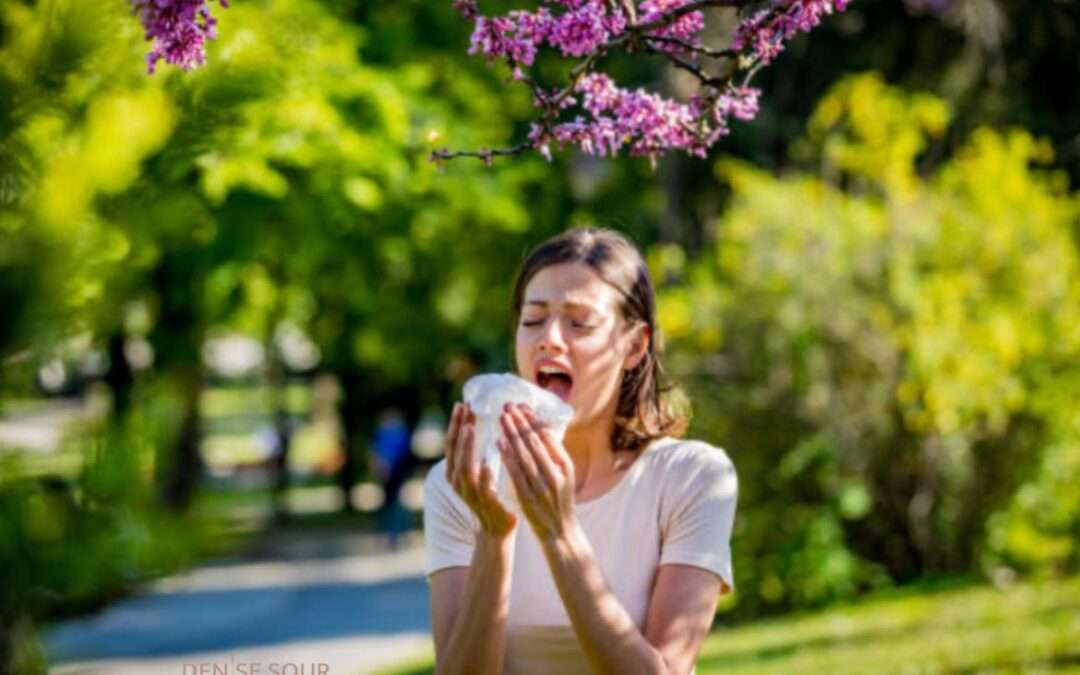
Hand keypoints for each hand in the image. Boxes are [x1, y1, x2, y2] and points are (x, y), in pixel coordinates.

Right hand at [446, 402, 517, 539]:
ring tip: (470, 429)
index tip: (462, 403)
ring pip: (464, 468)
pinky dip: (484, 476)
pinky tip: (487, 464)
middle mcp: (457, 482)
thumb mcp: (477, 470)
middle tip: (464, 408)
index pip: (452, 443)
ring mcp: (469, 494)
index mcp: (455, 471)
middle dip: (458, 429)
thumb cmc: (489, 494)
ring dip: (466, 447)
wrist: (496, 528)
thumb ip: (474, 451)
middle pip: (454, 451)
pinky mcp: (485, 505)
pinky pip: (482, 489)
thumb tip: (475, 420)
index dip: (455, 424)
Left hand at [498, 403, 576, 542]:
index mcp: (565, 465)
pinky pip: (516, 473)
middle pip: (535, 442)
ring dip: (512, 434)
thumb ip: (554, 455)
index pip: (549, 437)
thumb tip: (542, 430)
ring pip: (525, 454)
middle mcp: (555, 473)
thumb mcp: (564, 476)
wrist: (560, 532)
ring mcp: (542, 485)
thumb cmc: (560, 501)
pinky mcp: (528, 497)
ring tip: (502, 418)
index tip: (522, 405)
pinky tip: (499, 443)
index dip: (534, 420)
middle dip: (521, 422)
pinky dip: (507, 456)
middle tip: (508, 405)